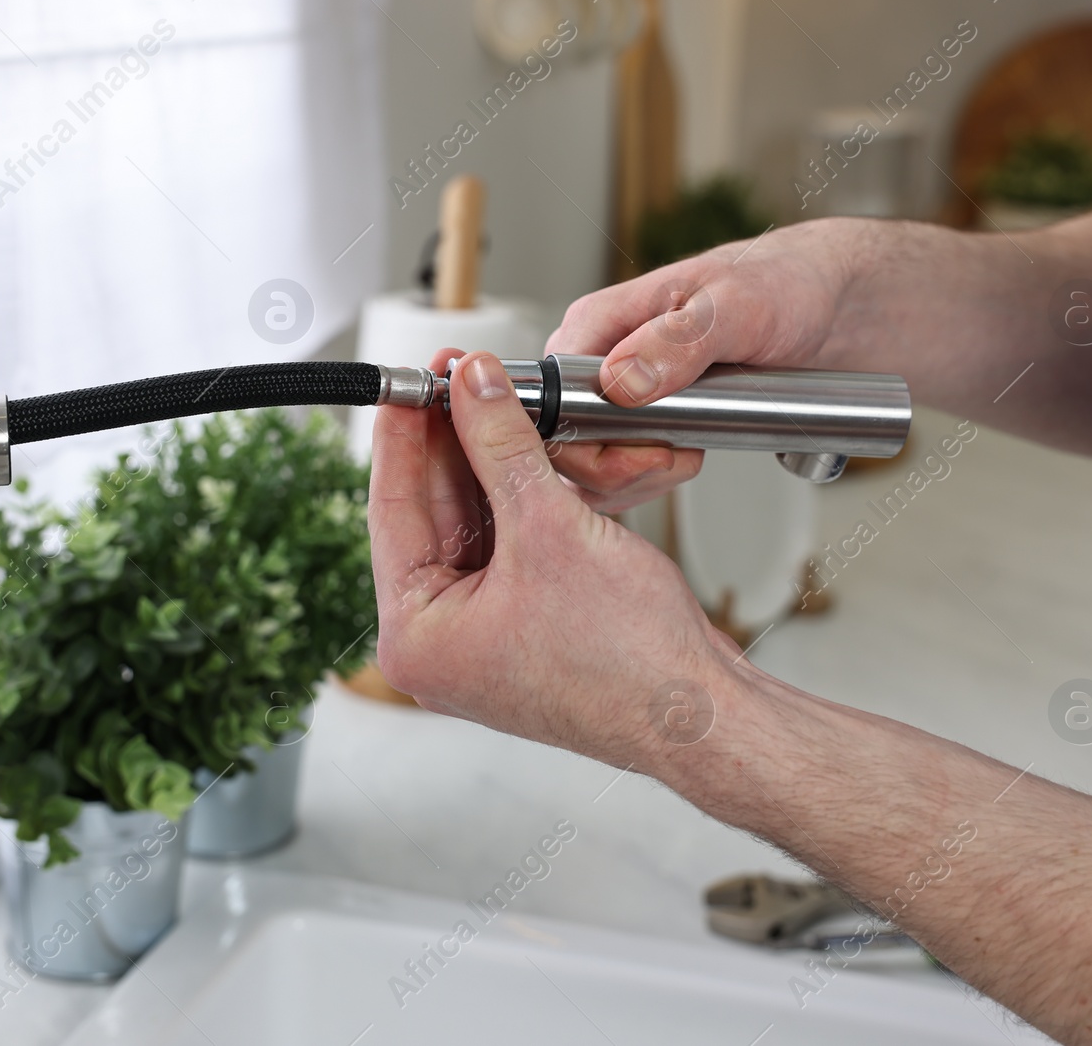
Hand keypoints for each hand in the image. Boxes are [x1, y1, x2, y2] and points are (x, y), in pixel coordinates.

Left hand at [369, 349, 743, 770]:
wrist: (700, 714)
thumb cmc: (627, 660)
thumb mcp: (549, 527)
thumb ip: (501, 445)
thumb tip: (470, 386)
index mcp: (415, 638)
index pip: (390, 511)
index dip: (402, 436)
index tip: (410, 381)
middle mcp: (439, 644)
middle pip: (431, 516)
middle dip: (452, 444)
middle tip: (461, 378)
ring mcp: (482, 638)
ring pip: (472, 526)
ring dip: (489, 465)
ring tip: (496, 400)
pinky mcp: (524, 628)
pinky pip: (507, 547)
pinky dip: (518, 499)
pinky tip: (526, 449)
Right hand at [544, 221, 860, 510]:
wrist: (827, 306)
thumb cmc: (783, 285)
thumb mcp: (738, 305)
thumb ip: (677, 341)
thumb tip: (621, 382)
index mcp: (598, 322)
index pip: (551, 400)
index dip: (590, 442)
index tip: (648, 451)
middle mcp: (597, 358)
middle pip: (564, 443)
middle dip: (618, 469)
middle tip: (677, 458)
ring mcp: (616, 393)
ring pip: (586, 468)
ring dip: (635, 481)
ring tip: (688, 455)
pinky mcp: (640, 420)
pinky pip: (617, 473)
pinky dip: (648, 482)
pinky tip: (685, 460)